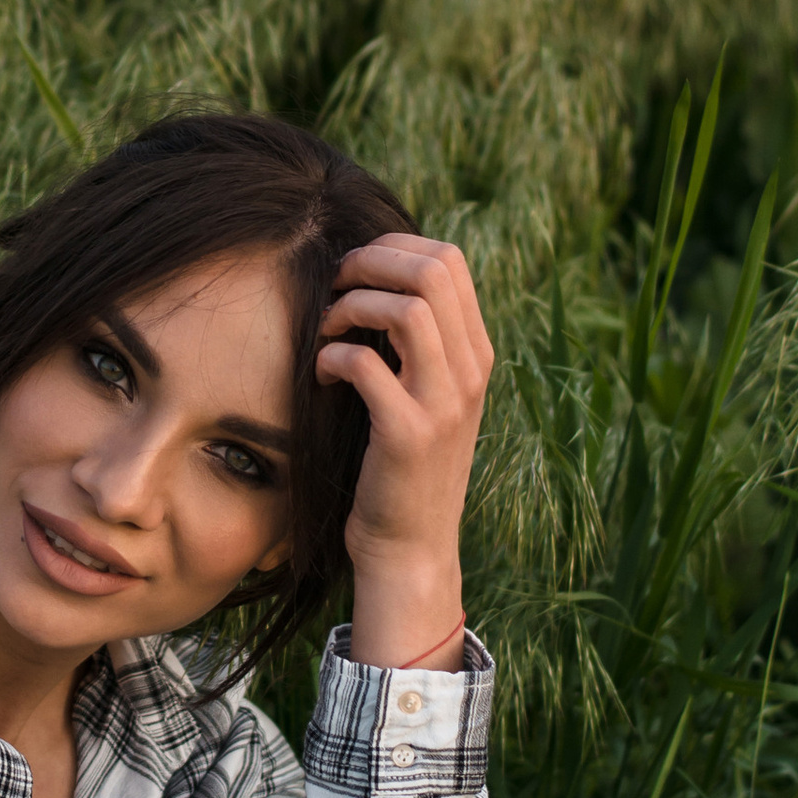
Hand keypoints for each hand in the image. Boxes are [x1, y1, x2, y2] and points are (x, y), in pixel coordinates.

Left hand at [316, 235, 493, 668]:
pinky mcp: (408, 434)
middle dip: (370, 264)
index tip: (353, 272)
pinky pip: (365, 364)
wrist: (411, 548)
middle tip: (334, 289)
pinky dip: (332, 357)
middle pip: (433, 270)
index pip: (449, 261)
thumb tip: (372, 281)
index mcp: (475, 355)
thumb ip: (416, 343)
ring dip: (350, 307)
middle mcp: (470, 373)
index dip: (392, 248)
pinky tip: (322, 376)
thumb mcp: (426, 396)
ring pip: (406, 309)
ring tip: (326, 333)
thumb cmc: (401, 467)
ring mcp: (444, 404)